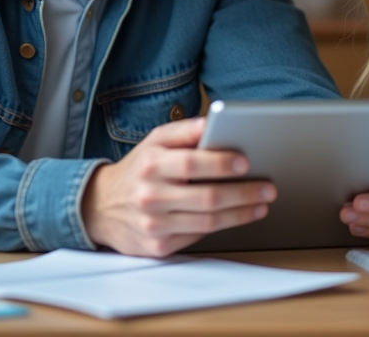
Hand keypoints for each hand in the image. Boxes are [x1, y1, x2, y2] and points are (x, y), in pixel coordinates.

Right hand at [80, 117, 275, 256]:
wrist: (100, 207)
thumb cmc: (138, 169)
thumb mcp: (154, 141)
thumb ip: (185, 131)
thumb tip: (215, 121)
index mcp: (150, 165)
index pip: (191, 163)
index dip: (221, 163)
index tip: (246, 161)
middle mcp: (150, 196)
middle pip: (206, 197)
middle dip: (243, 193)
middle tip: (268, 188)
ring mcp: (153, 225)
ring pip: (207, 222)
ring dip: (240, 214)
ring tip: (261, 204)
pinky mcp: (157, 247)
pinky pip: (197, 236)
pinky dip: (221, 226)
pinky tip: (237, 217)